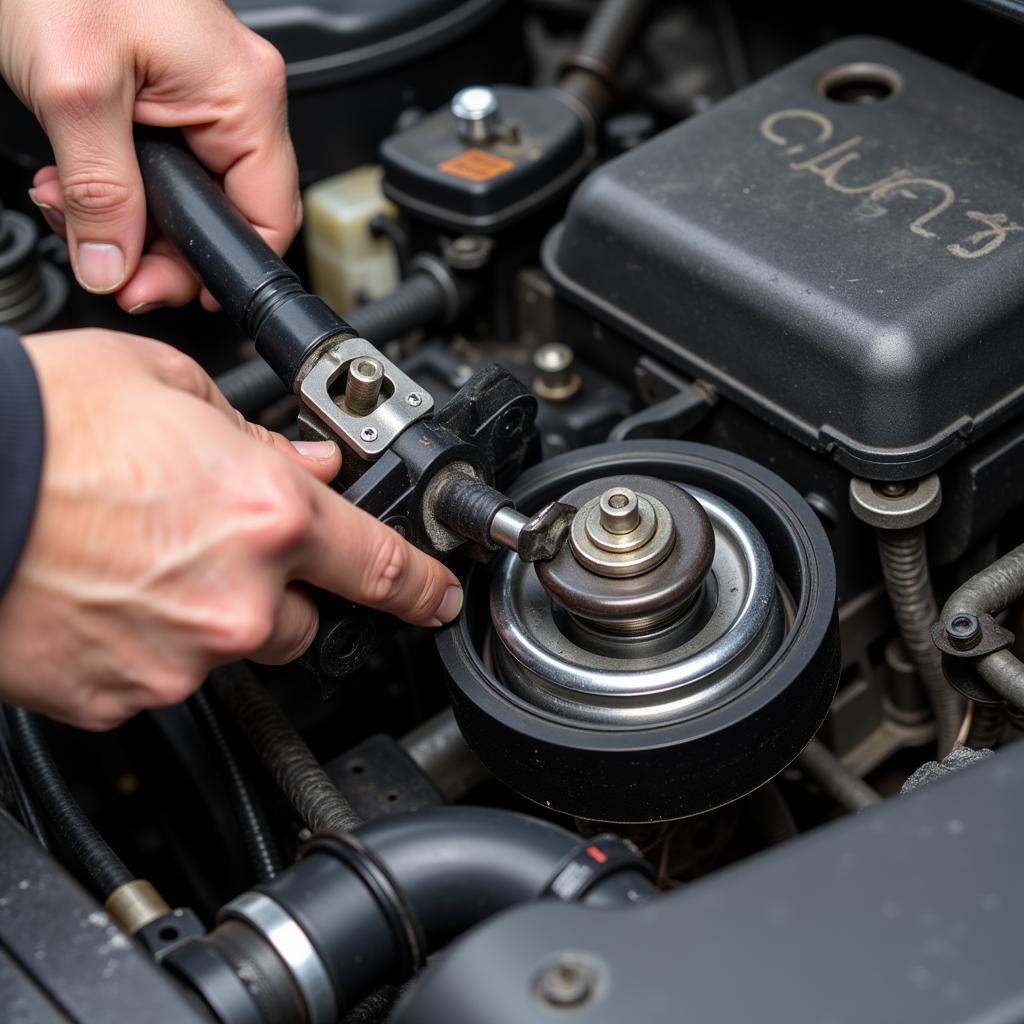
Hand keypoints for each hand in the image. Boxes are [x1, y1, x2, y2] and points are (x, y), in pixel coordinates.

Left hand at [0, 0, 298, 312]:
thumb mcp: (75, 94)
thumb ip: (100, 195)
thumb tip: (114, 266)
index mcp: (245, 96)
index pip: (266, 221)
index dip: (219, 268)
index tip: (162, 289)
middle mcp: (240, 96)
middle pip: (226, 215)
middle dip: (157, 247)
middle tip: (105, 261)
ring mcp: (208, 93)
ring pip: (190, 196)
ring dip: (129, 218)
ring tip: (72, 208)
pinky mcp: (173, 90)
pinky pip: (165, 164)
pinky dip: (120, 185)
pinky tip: (77, 182)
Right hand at [0, 330, 462, 729]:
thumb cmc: (34, 427)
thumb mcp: (166, 389)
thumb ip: (259, 440)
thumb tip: (309, 464)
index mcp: (265, 512)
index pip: (384, 567)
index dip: (424, 587)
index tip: (439, 598)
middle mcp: (237, 598)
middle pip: (304, 619)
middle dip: (281, 587)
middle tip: (216, 543)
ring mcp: (179, 658)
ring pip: (233, 650)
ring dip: (213, 615)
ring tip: (142, 561)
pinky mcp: (120, 699)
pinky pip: (163, 677)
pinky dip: (150, 643)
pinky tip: (107, 594)